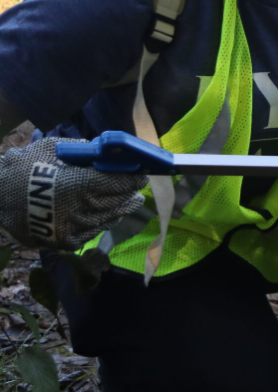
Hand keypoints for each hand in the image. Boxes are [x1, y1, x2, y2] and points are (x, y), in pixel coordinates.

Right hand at [0, 137, 146, 250]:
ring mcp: (72, 227)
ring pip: (107, 218)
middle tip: (138, 188)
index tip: (142, 174)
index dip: (131, 178)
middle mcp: (78, 208)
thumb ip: (81, 150)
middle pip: (115, 201)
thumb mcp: (50, 150)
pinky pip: (93, 232)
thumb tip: (105, 152)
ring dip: (120, 209)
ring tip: (130, 202)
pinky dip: (104, 223)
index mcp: (76, 183)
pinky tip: (111, 216)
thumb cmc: (23, 168)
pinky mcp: (64, 241)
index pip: (115, 182)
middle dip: (128, 193)